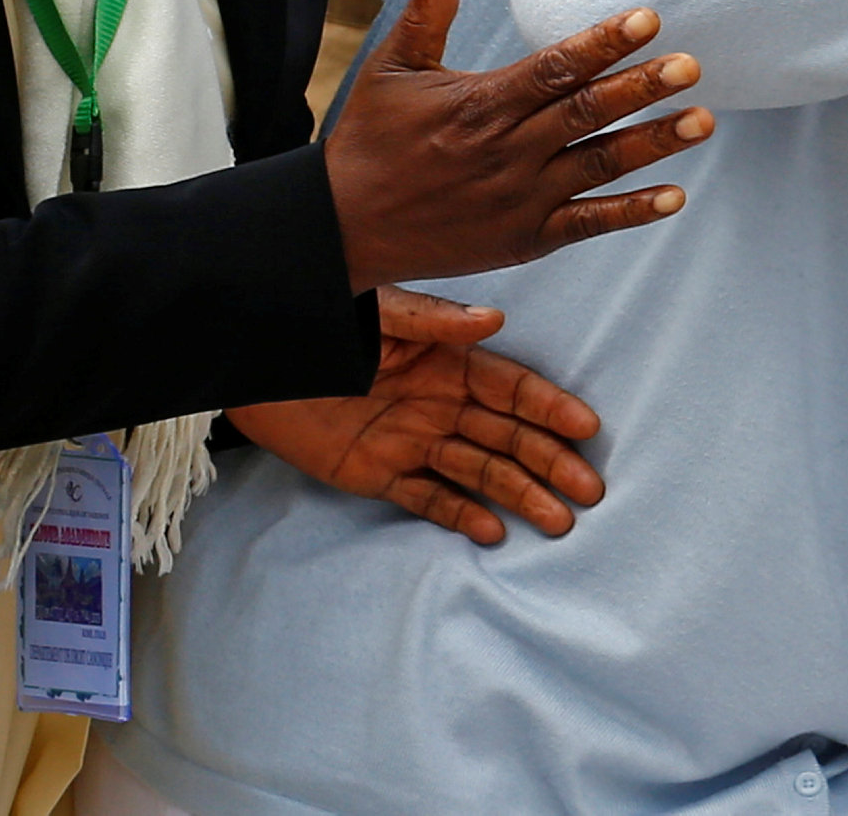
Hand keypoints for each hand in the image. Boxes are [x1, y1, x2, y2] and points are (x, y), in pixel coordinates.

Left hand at [226, 287, 606, 543]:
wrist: (256, 366)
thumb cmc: (323, 327)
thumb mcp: (378, 316)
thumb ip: (433, 321)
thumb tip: (494, 321)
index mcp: (448, 362)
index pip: (512, 389)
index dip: (549, 408)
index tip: (586, 427)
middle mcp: (441, 405)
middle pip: (508, 438)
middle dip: (551, 463)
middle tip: (590, 491)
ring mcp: (413, 442)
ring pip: (480, 473)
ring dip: (520, 495)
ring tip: (558, 522)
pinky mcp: (379, 474)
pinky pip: (427, 498)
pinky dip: (459, 514)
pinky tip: (492, 532)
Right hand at [322, 0, 714, 294]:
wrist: (338, 230)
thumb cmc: (368, 143)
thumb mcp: (388, 73)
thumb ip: (425, 19)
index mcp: (480, 105)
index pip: (554, 67)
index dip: (603, 42)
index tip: (648, 18)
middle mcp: (506, 151)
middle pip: (585, 113)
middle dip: (641, 87)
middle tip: (692, 65)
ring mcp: (519, 199)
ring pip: (598, 165)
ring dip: (653, 143)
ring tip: (702, 121)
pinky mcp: (524, 238)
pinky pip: (588, 224)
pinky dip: (632, 212)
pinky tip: (675, 197)